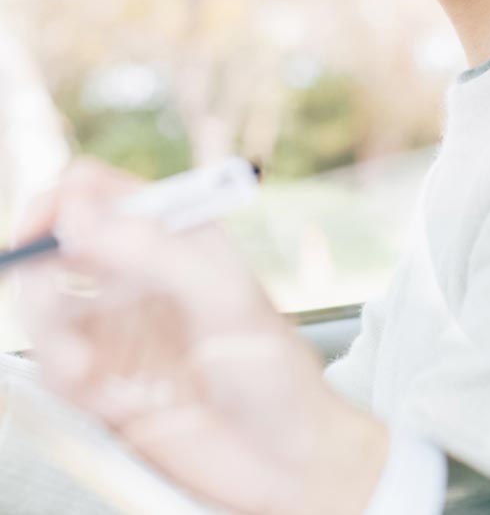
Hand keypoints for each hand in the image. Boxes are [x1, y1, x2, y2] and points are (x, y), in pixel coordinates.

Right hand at [16, 157, 388, 514]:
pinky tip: (115, 401)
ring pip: (47, 312)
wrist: (286, 459)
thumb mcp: (225, 299)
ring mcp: (121, 330)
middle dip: (40, 274)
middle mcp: (142, 276)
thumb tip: (81, 213)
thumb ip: (154, 251)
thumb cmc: (276, 371)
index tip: (40, 228)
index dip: (60, 199)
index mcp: (176, 237)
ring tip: (88, 372)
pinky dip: (68, 384)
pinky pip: (56, 370)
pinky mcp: (106, 384)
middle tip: (51, 305)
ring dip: (53, 339)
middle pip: (57, 249)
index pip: (98, 192)